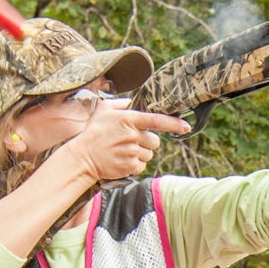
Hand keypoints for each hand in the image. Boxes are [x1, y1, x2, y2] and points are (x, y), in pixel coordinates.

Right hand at [59, 100, 193, 185]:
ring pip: (148, 155)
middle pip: (155, 141)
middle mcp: (132, 135)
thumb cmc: (93, 132)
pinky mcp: (129, 166)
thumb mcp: (103, 110)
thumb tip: (132, 101)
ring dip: (140, 154)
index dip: (174, 124)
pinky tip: (122, 160)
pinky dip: (134, 165)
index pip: (157, 120)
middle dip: (147, 142)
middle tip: (130, 142)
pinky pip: (141, 166)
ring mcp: (131, 152)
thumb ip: (120, 103)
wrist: (82, 157)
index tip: (186, 127)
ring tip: (123, 151)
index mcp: (128, 119)